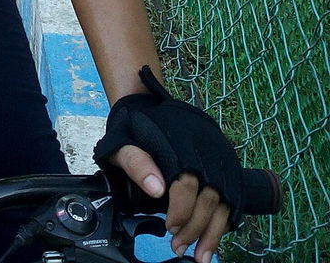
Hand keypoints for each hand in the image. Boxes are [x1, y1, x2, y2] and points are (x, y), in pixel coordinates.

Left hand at [95, 68, 243, 261]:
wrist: (147, 106)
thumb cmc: (133, 129)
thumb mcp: (122, 143)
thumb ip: (136, 162)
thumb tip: (156, 189)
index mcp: (178, 142)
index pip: (186, 183)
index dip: (180, 210)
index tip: (169, 227)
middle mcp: (203, 148)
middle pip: (208, 196)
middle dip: (195, 228)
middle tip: (178, 247)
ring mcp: (217, 155)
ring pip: (224, 200)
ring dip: (213, 232)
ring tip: (200, 255)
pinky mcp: (223, 162)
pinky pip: (232, 196)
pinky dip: (225, 221)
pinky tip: (215, 238)